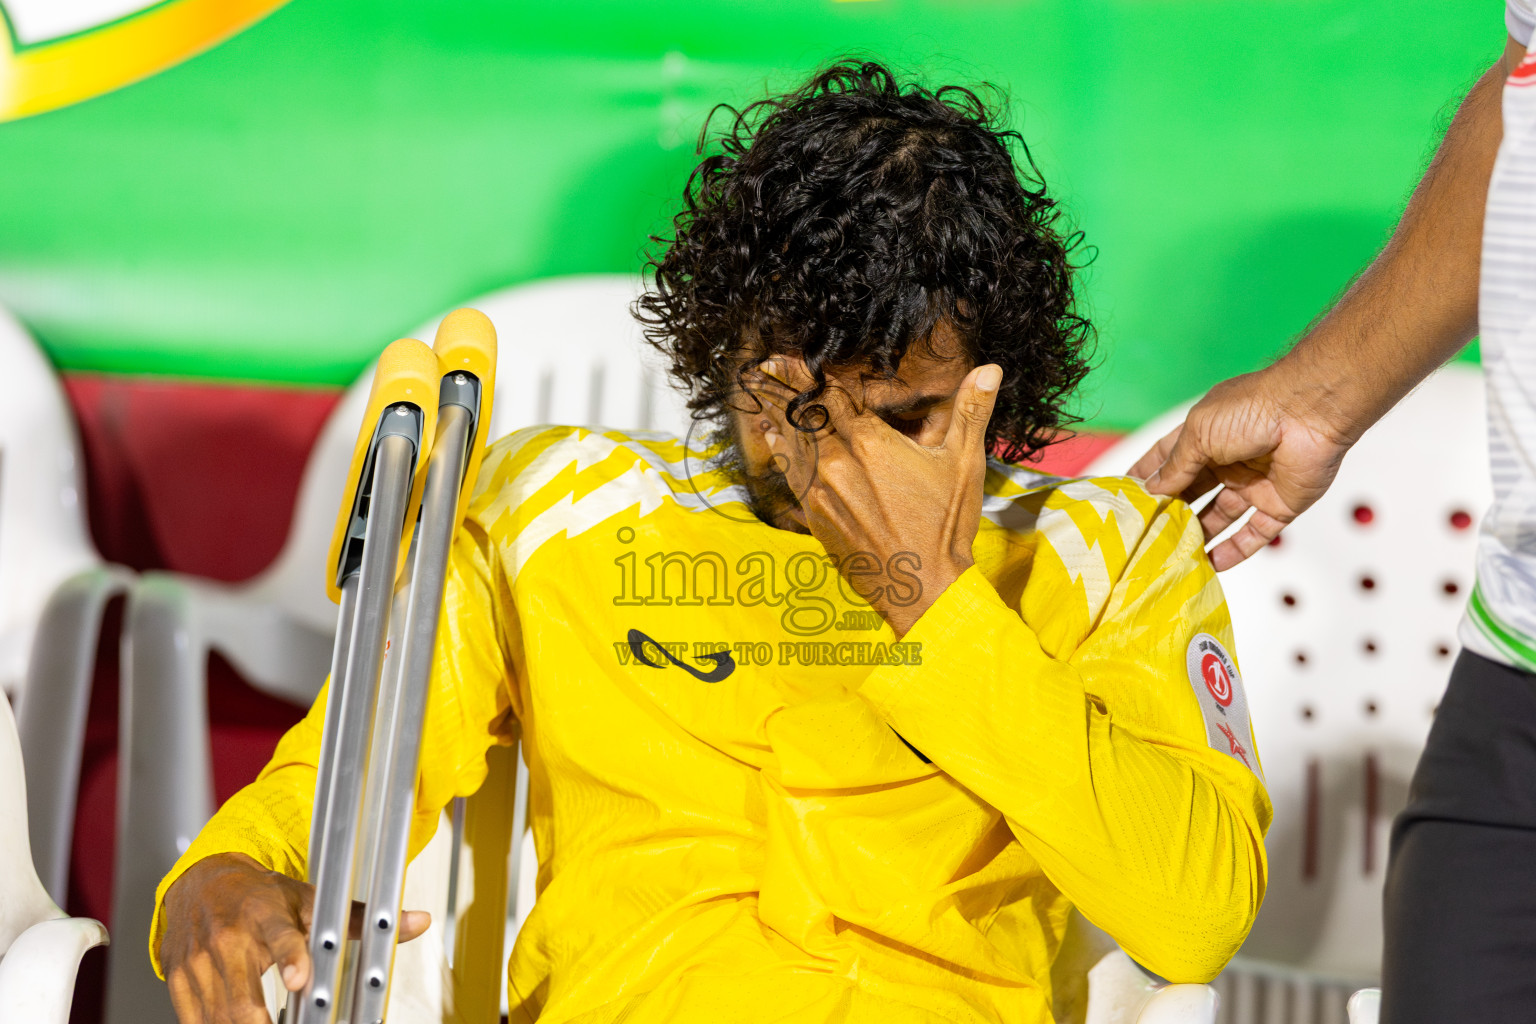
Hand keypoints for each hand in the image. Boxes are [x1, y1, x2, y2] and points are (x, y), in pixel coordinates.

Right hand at [159, 853, 429, 1023]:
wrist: (200, 883)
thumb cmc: (261, 894)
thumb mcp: (310, 899)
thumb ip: (361, 918)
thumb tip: (420, 922)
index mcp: (264, 912)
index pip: (281, 935)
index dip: (290, 957)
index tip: (301, 979)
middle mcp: (228, 938)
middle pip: (241, 996)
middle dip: (258, 1022)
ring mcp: (199, 963)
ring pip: (218, 1015)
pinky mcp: (179, 982)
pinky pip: (195, 1020)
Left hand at [753, 357, 1000, 635]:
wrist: (923, 587)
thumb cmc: (945, 526)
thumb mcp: (964, 464)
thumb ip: (972, 412)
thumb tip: (990, 369)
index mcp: (871, 444)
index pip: (831, 396)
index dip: (807, 373)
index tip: (785, 355)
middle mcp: (838, 463)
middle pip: (803, 414)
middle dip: (782, 386)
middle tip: (762, 363)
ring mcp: (820, 492)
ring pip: (791, 441)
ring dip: (774, 413)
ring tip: (755, 389)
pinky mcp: (814, 517)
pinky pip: (790, 473)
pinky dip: (779, 449)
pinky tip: (769, 436)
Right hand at [1128, 366, 1353, 569]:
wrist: (1311, 412)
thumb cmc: (1250, 410)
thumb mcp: (1198, 434)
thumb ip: (1176, 466)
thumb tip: (1153, 490)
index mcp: (1206, 435)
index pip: (1168, 459)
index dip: (1146, 477)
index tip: (1124, 499)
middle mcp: (1228, 460)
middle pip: (1193, 493)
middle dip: (1170, 512)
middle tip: (1145, 535)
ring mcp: (1254, 483)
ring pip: (1221, 517)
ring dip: (1199, 535)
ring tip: (1172, 556)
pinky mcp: (1279, 505)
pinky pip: (1255, 534)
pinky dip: (1235, 550)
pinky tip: (1212, 566)